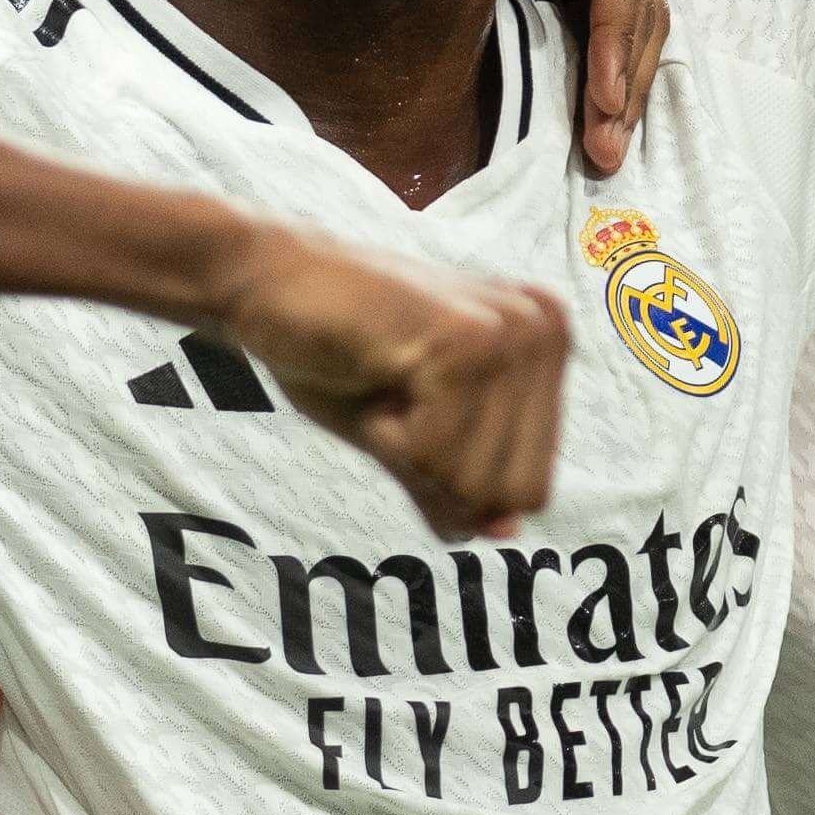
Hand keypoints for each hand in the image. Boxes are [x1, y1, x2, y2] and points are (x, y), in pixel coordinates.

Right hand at [218, 234, 567, 541]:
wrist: (266, 282)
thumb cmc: (336, 355)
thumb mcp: (408, 439)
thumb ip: (460, 486)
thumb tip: (505, 532)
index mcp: (548, 346)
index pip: (530, 489)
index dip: (457, 482)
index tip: (416, 416)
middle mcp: (545, 331)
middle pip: (511, 493)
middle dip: (437, 472)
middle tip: (398, 401)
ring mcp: (511, 332)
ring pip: (473, 480)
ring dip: (406, 449)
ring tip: (384, 380)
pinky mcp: (465, 339)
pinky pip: (434, 454)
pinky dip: (386, 435)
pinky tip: (373, 372)